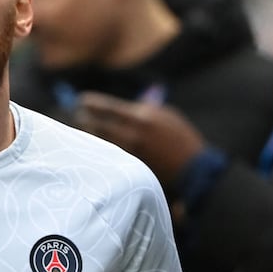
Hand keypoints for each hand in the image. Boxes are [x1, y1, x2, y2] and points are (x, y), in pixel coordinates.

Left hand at [74, 92, 206, 184]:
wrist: (194, 170)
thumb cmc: (181, 139)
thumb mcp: (166, 116)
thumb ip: (144, 109)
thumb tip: (123, 107)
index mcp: (142, 117)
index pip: (108, 108)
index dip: (92, 104)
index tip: (82, 101)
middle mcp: (133, 135)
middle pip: (98, 126)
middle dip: (85, 121)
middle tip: (78, 118)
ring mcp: (130, 154)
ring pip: (99, 144)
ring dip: (88, 137)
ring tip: (81, 133)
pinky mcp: (129, 169)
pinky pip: (108, 157)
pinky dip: (99, 152)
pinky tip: (93, 150)